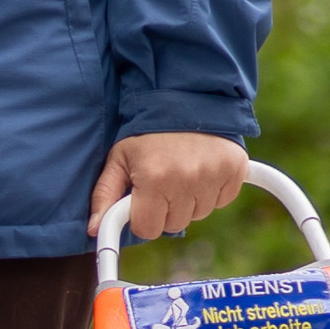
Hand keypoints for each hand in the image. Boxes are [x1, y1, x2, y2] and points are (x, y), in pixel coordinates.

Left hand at [90, 132, 248, 242]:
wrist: (186, 98)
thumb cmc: (147, 132)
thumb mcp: (119, 158)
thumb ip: (104, 194)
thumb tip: (94, 229)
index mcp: (154, 177)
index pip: (148, 230)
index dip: (143, 217)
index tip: (143, 200)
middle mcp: (187, 178)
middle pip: (174, 224)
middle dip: (165, 209)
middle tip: (162, 180)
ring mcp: (214, 174)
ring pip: (199, 214)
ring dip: (189, 200)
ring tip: (182, 171)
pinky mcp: (235, 169)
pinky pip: (222, 201)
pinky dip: (211, 191)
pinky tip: (202, 169)